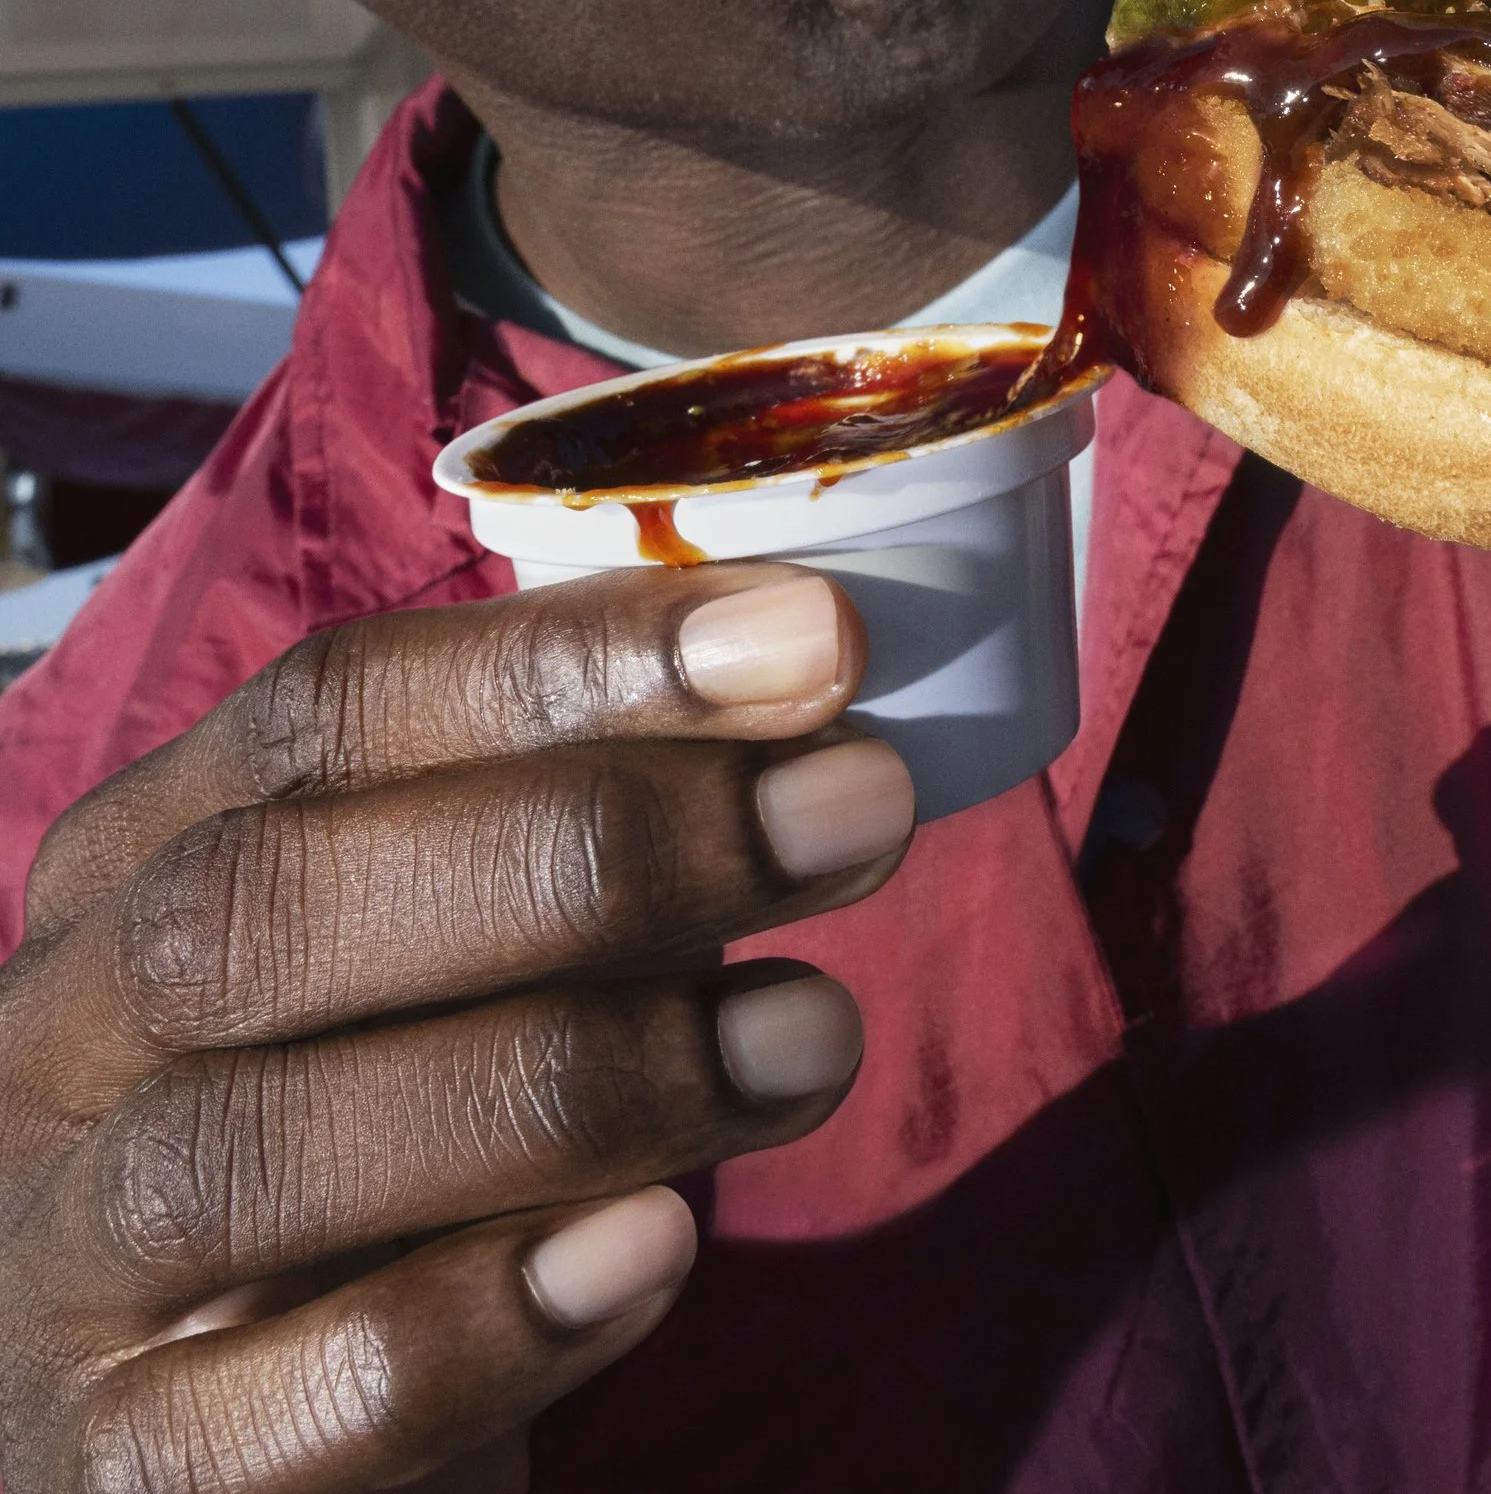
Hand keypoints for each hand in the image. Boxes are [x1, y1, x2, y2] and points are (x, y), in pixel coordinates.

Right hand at [0, 564, 912, 1488]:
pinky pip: (262, 1413)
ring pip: (254, 1146)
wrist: (238, 1462)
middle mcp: (61, 1044)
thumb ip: (583, 869)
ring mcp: (57, 1275)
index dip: (572, 661)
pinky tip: (655, 1254)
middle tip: (856, 810)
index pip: (330, 711)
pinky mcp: (115, 1477)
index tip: (816, 636)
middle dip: (595, 842)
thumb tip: (816, 744)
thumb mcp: (461, 976)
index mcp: (139, 867)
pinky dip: (472, 1322)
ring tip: (817, 1036)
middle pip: (271, 899)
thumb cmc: (388, 1168)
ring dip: (575, 1075)